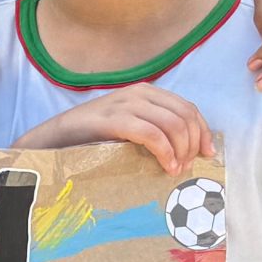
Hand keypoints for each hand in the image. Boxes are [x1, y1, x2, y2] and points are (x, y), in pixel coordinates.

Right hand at [20, 83, 214, 175]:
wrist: (54, 137)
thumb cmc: (93, 138)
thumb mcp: (128, 127)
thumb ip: (153, 128)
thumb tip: (188, 148)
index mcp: (145, 92)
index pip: (187, 107)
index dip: (203, 131)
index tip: (207, 154)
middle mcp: (138, 93)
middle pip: (184, 115)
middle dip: (193, 143)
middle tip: (189, 166)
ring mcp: (125, 104)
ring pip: (172, 124)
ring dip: (181, 150)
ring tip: (175, 169)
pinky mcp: (113, 120)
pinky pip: (152, 134)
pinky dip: (165, 152)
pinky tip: (165, 166)